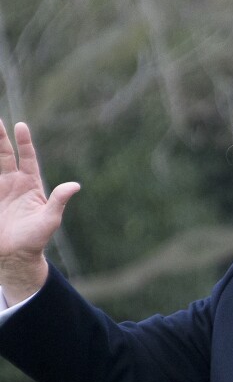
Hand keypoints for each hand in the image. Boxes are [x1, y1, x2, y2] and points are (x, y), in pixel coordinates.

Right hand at [0, 119, 79, 303]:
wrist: (15, 256)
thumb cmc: (36, 238)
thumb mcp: (50, 219)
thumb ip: (59, 201)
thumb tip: (75, 185)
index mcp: (30, 185)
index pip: (27, 158)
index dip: (24, 142)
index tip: (20, 125)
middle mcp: (12, 183)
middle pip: (4, 155)